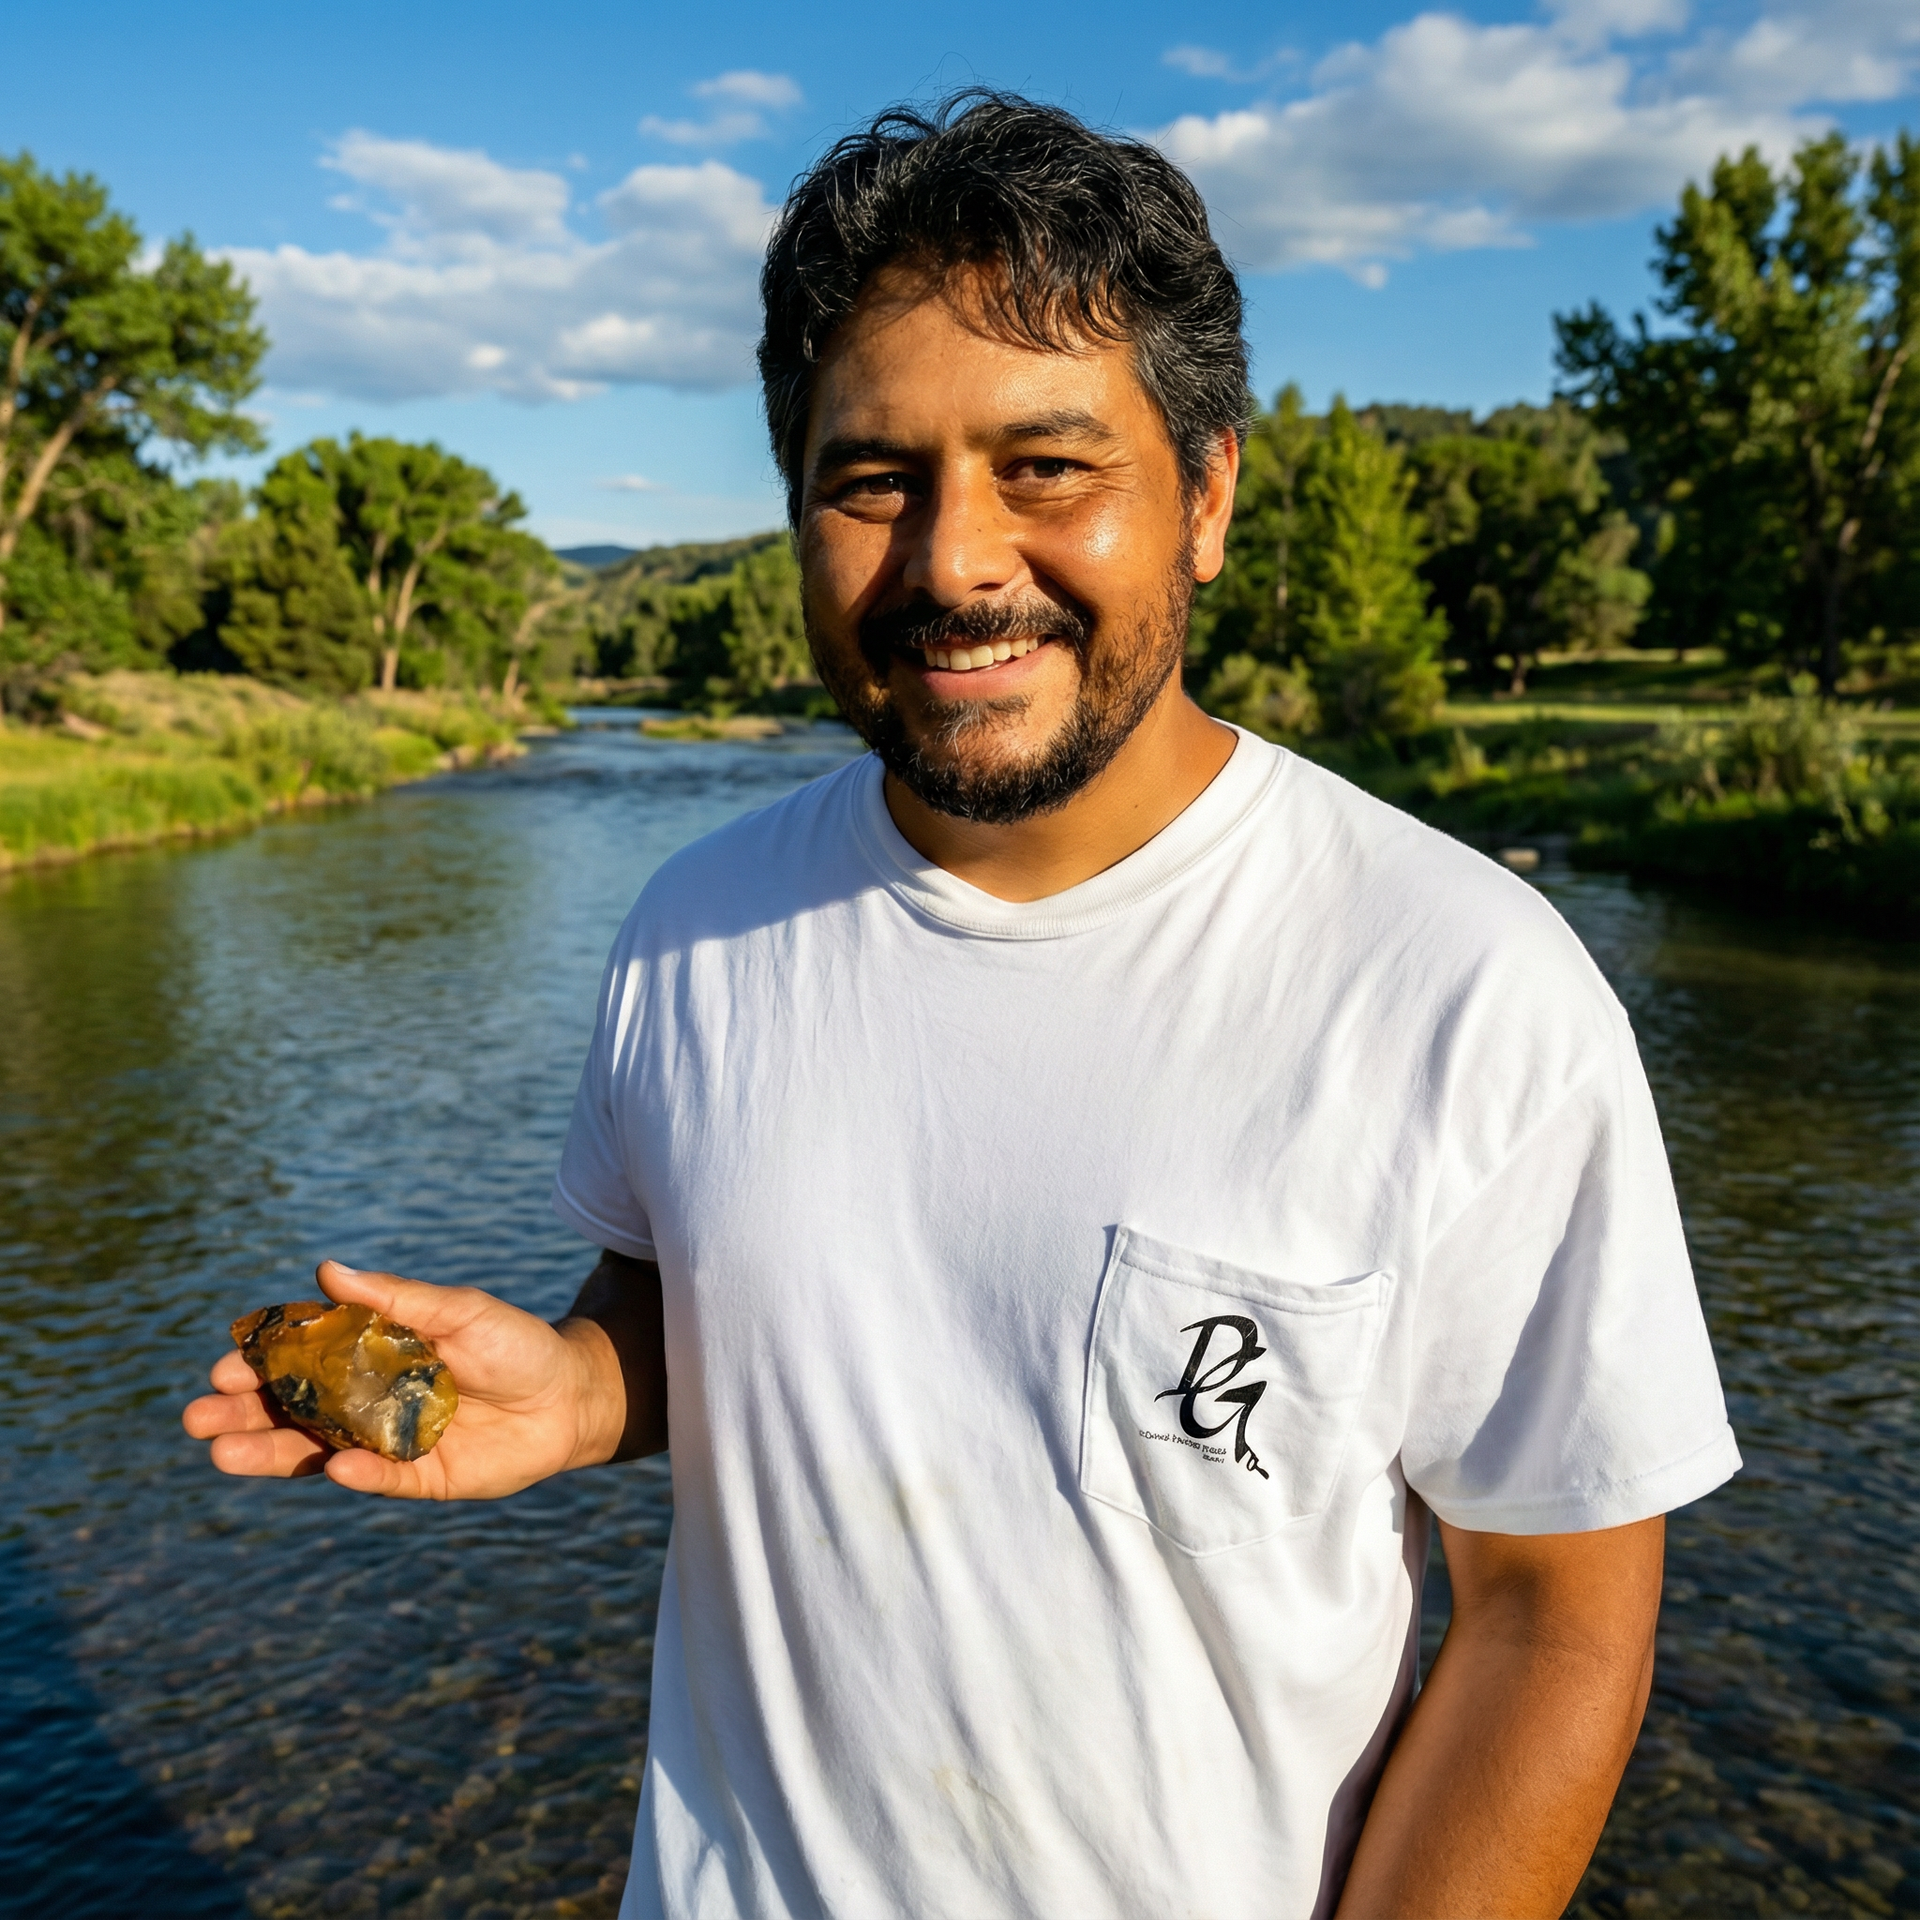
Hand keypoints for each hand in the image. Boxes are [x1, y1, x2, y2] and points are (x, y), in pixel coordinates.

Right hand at [181, 1259, 624, 1499]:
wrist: (571, 1394)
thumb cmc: (513, 1342)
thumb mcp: (457, 1310)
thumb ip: (395, 1298)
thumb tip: (326, 1269)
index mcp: (369, 1354)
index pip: (302, 1359)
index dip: (262, 1361)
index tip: (225, 1361)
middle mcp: (367, 1402)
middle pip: (292, 1410)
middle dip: (243, 1413)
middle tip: (195, 1416)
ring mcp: (388, 1443)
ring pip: (317, 1451)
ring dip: (272, 1453)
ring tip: (221, 1453)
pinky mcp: (420, 1478)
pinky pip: (381, 1480)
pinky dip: (357, 1474)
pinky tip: (333, 1466)